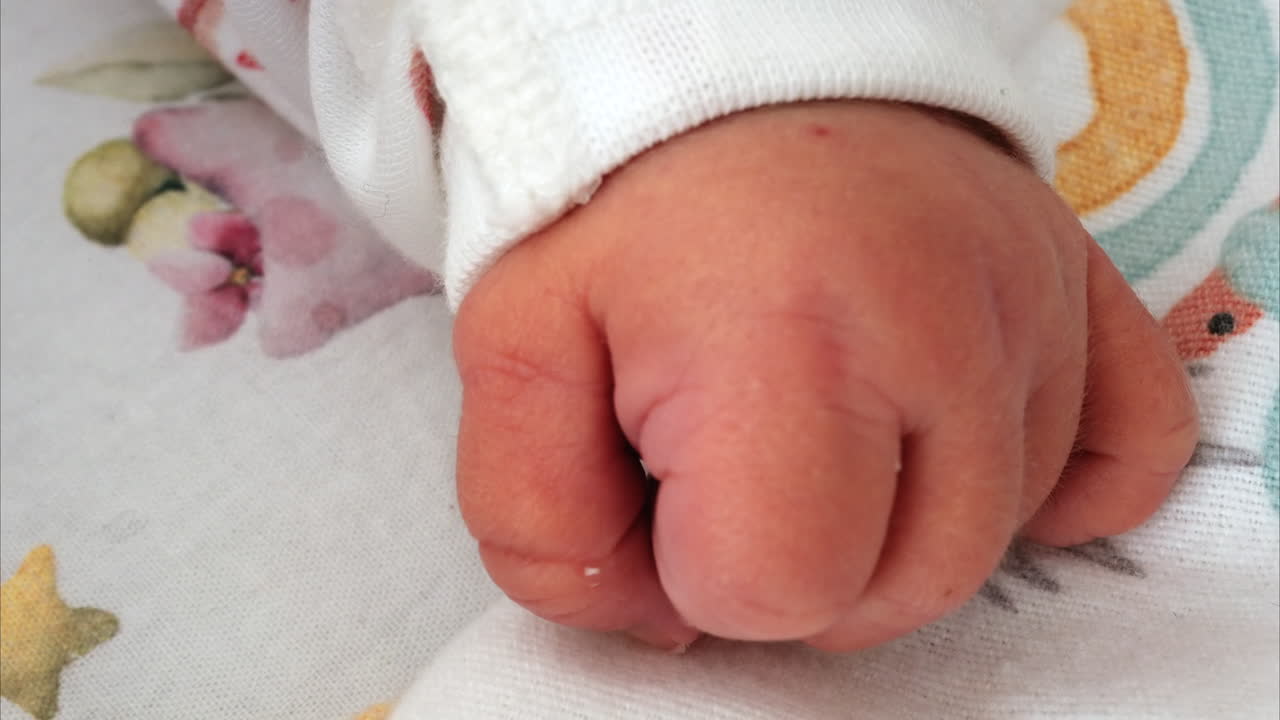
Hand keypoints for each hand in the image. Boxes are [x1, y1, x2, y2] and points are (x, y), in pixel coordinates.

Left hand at [452, 101, 1197, 650]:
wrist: (743, 69)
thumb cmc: (628, 202)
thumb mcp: (514, 348)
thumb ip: (543, 523)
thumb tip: (665, 619)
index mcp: (787, 343)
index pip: (775, 591)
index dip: (698, 569)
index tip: (666, 483)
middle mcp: (944, 331)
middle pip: (893, 589)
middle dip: (795, 559)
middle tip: (738, 453)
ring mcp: (1036, 314)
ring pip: (985, 544)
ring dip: (890, 521)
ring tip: (823, 418)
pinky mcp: (1089, 300)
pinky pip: (1127, 458)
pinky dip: (1050, 490)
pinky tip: (954, 451)